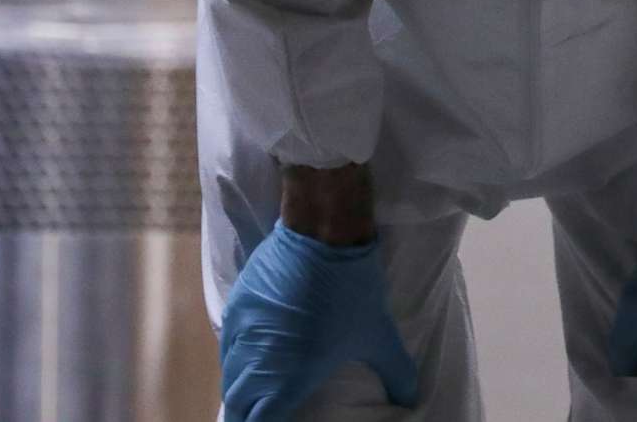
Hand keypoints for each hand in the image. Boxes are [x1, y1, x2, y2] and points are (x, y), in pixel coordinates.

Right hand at [219, 223, 419, 421]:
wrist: (324, 232)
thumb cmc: (352, 289)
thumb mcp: (379, 335)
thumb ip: (396, 372)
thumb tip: (410, 398)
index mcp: (287, 377)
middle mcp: (256, 359)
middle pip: (236, 403)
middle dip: (245, 414)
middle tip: (260, 417)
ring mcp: (241, 330)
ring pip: (228, 374)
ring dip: (238, 388)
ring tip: (253, 395)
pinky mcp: (237, 304)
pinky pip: (226, 343)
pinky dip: (233, 359)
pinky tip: (246, 359)